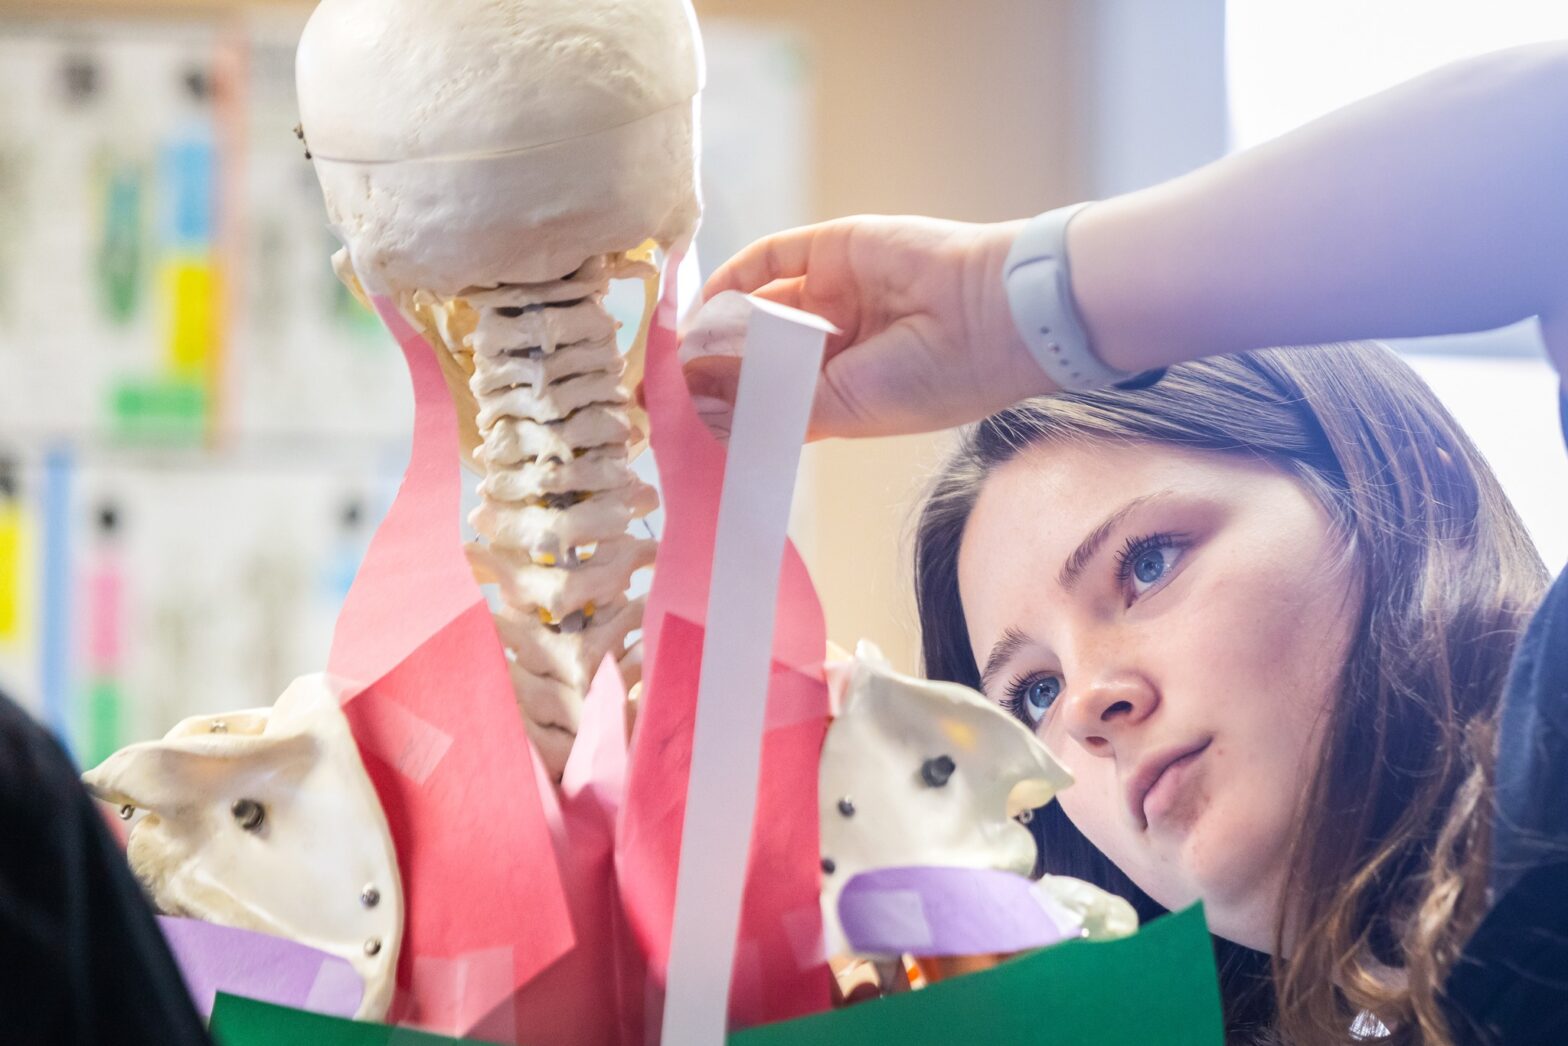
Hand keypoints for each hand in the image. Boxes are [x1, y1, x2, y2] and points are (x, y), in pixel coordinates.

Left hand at [693, 215, 1054, 438]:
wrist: (990, 318)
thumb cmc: (928, 381)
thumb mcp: (839, 408)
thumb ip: (768, 399)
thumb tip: (698, 395)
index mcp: (846, 389)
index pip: (771, 395)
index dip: (727, 405)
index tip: (680, 420)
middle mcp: (838, 340)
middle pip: (757, 349)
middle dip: (714, 365)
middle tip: (667, 384)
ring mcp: (835, 291)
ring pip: (759, 304)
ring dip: (719, 324)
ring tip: (682, 349)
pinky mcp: (834, 248)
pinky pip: (771, 257)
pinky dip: (734, 275)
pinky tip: (705, 302)